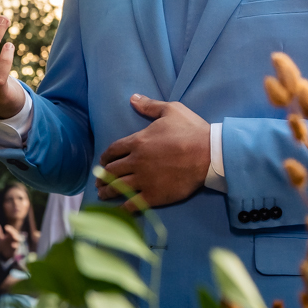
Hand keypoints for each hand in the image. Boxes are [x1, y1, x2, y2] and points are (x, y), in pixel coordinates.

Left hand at [0, 223, 21, 259]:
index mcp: (10, 235)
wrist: (5, 255)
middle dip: (12, 231)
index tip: (5, 227)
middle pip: (14, 234)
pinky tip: (12, 245)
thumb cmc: (3, 245)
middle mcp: (13, 238)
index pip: (10, 230)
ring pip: (17, 239)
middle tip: (8, 229)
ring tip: (12, 236)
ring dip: (15, 237)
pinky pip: (16, 247)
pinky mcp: (15, 249)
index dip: (9, 229)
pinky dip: (15, 245)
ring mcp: (15, 243)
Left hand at [96, 95, 210, 209]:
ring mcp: (144, 179)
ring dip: (107, 191)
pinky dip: (123, 207)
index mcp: (138, 141)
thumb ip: (150, 106)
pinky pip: (132, 203)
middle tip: (98, 180)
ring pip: (118, 187)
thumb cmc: (191, 130)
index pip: (113, 150)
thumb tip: (133, 98)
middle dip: (102, 175)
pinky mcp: (154, 195)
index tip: (103, 162)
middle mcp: (136, 161)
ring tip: (103, 194)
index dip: (105, 157)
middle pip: (111, 170)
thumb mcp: (171, 110)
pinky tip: (119, 209)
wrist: (209, 153)